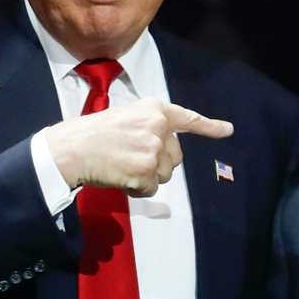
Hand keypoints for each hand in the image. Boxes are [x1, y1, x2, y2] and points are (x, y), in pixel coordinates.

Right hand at [45, 97, 232, 196]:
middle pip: (175, 157)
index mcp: (154, 109)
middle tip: (130, 158)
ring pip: (165, 174)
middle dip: (158, 163)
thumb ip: (149, 127)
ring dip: (147, 177)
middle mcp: (158, 127)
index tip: (228, 130)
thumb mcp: (126, 117)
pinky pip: (151, 189)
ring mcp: (154, 150)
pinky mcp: (146, 171)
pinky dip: (137, 189)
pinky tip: (119, 176)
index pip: (187, 118)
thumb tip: (166, 148)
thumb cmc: (91, 134)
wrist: (70, 149)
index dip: (209, 126)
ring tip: (121, 165)